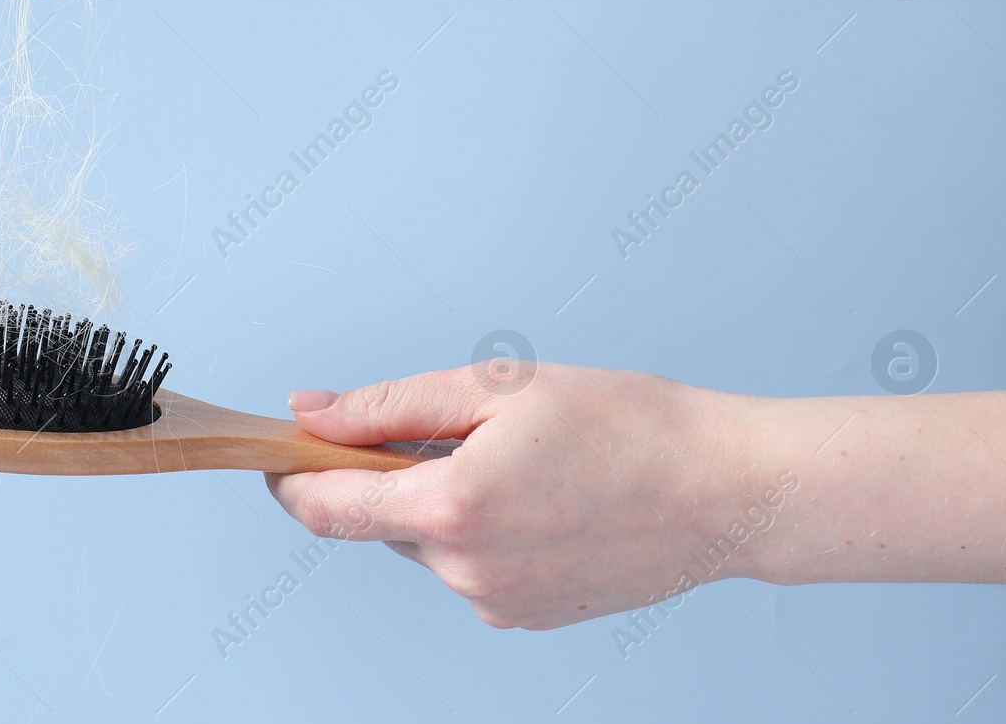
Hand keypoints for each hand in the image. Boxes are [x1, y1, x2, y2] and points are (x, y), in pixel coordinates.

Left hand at [266, 364, 749, 629]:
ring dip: (442, 501)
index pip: (323, 506)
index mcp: (451, 507)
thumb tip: (309, 413)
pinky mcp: (523, 617)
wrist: (724, 491)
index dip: (289, 475)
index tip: (281, 449)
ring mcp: (495, 602)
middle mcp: (464, 569)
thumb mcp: (497, 388)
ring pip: (426, 542)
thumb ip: (388, 404)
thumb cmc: (626, 426)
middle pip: (380, 519)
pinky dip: (480, 531)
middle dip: (393, 473)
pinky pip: (468, 567)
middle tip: (460, 427)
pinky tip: (540, 499)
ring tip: (521, 462)